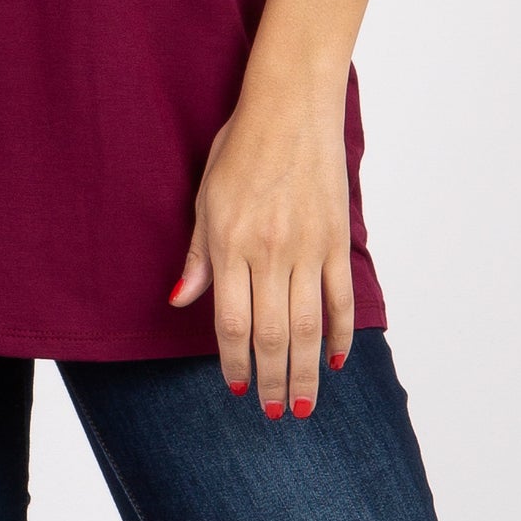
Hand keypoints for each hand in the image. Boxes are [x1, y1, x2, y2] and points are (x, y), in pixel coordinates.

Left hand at [167, 87, 354, 416]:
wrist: (291, 106)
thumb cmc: (240, 146)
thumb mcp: (206, 196)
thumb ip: (198, 254)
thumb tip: (179, 300)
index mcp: (231, 242)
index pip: (233, 322)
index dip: (235, 362)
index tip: (236, 388)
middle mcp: (270, 251)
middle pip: (273, 336)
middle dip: (272, 382)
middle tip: (273, 414)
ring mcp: (308, 246)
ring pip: (309, 328)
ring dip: (305, 374)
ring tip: (302, 406)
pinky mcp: (336, 238)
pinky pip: (341, 298)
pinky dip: (340, 334)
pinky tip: (334, 360)